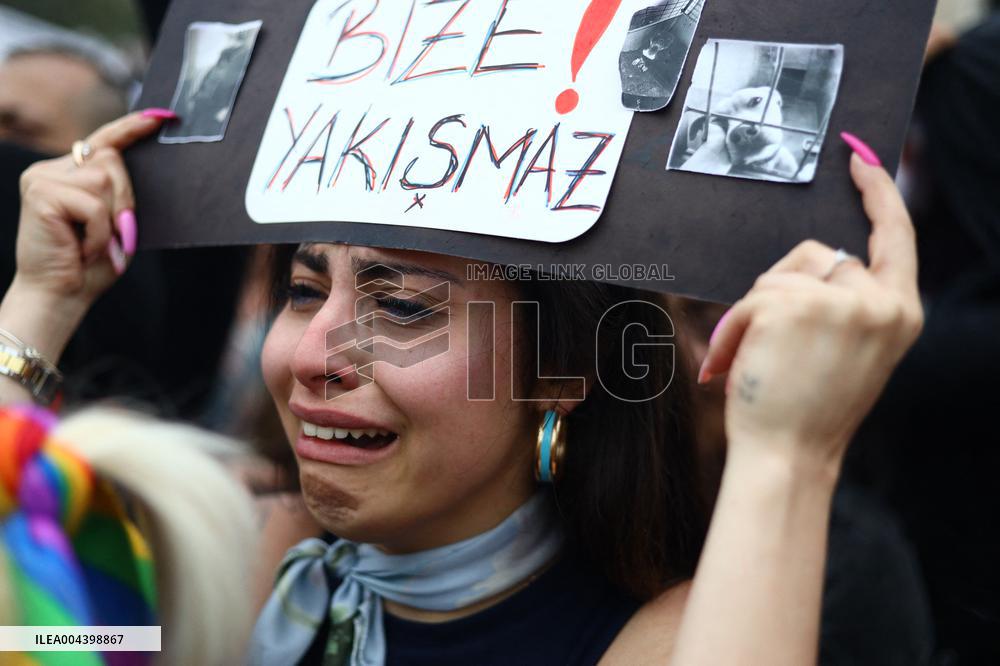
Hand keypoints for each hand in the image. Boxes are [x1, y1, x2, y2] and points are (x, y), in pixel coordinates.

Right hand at [14, 111, 170, 307]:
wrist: (59, 296)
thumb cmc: (90, 264)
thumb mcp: (115, 223)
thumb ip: (120, 193)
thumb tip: (139, 164)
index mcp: (70, 173)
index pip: (104, 141)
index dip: (132, 127)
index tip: (162, 116)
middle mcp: (51, 169)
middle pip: (111, 159)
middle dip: (124, 199)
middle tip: (114, 236)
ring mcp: (41, 177)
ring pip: (105, 179)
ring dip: (111, 219)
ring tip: (95, 244)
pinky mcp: (39, 193)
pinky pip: (93, 204)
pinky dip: (99, 232)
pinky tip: (84, 249)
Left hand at [698, 137, 923, 472]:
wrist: (788, 457)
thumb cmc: (809, 410)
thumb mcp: (851, 351)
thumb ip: (845, 303)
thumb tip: (813, 261)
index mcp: (899, 312)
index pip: (896, 235)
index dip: (877, 194)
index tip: (859, 160)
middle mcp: (880, 302)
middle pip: (817, 255)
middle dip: (784, 289)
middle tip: (773, 348)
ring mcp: (839, 301)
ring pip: (781, 274)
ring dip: (758, 310)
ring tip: (757, 361)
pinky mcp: (795, 303)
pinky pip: (753, 294)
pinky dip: (736, 326)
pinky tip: (737, 362)